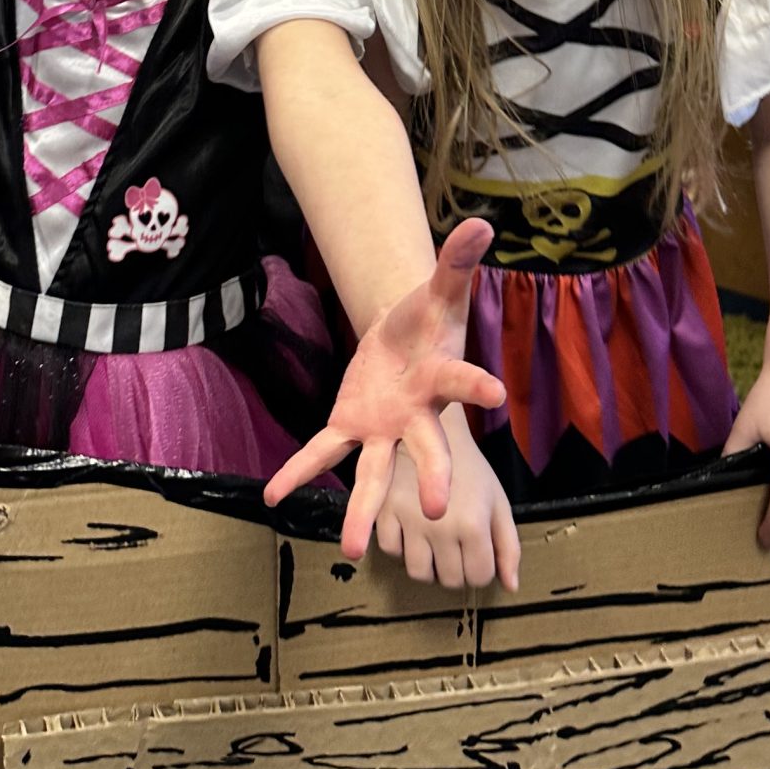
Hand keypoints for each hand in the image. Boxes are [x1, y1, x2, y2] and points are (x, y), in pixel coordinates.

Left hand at [264, 218, 504, 557]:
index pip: (462, 379)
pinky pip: (322, 451)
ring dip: (363, 509)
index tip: (496, 396)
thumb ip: (458, 260)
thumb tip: (482, 222)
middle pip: (427, 448)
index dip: (478, 386)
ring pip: (375, 472)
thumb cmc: (429, 318)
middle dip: (430, 476)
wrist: (404, 339)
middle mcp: (416, 415)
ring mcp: (382, 428)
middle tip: (435, 509)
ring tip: (352, 547)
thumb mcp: (440, 288)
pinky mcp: (350, 426)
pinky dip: (298, 471)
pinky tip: (273, 496)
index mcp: (442, 377)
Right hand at [374, 405, 520, 590]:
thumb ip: (508, 545)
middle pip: (451, 580)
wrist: (432, 429)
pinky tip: (411, 532)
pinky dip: (401, 548)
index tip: (477, 554)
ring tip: (434, 547)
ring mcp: (409, 520)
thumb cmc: (469, 469)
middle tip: (456, 550)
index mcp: (473, 524)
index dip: (482, 570)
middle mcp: (440, 527)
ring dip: (429, 566)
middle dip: (457, 570)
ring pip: (418, 573)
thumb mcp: (497, 501)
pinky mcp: (384, 511)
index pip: (480, 576)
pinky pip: (391, 552)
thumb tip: (511, 585)